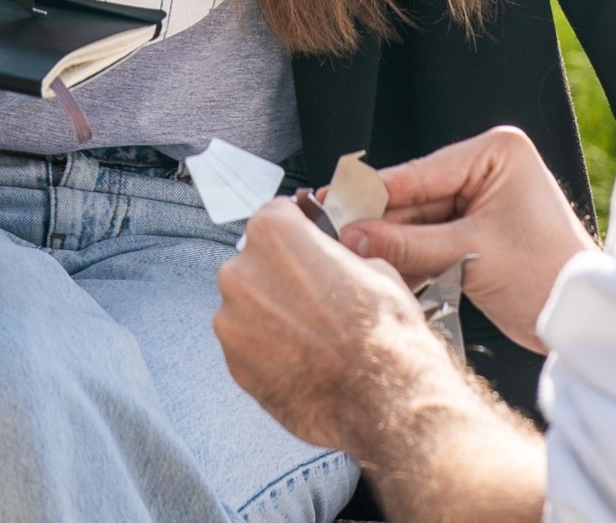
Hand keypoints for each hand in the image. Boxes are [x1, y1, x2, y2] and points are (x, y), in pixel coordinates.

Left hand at [216, 200, 456, 454]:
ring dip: (272, 318)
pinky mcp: (232, 362)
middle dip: (281, 279)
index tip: (306, 248)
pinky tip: (302, 364)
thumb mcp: (374, 268)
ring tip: (312, 340)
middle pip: (256, 263)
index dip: (298, 233)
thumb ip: (336, 255)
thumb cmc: (384, 333)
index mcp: (274, 234)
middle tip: (315, 303)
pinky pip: (247, 347)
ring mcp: (230, 319)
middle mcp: (241, 270)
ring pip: (248, 308)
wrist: (385, 398)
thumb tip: (332, 260)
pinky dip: (267, 352)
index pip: (275, 216)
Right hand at [335, 126, 597, 353]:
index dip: (372, 194)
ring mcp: (481, 200)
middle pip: (414, 197)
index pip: (417, 173)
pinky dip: (410, 258)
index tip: (332, 205)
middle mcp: (487, 169)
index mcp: (495, 153)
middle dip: (379, 224)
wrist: (587, 322)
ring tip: (354, 260)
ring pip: (418, 221)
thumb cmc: (550, 278)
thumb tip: (352, 235)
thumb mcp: (471, 256)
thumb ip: (407, 243)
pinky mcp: (477, 230)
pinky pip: (431, 239)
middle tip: (337, 239)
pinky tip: (382, 271)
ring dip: (390, 245)